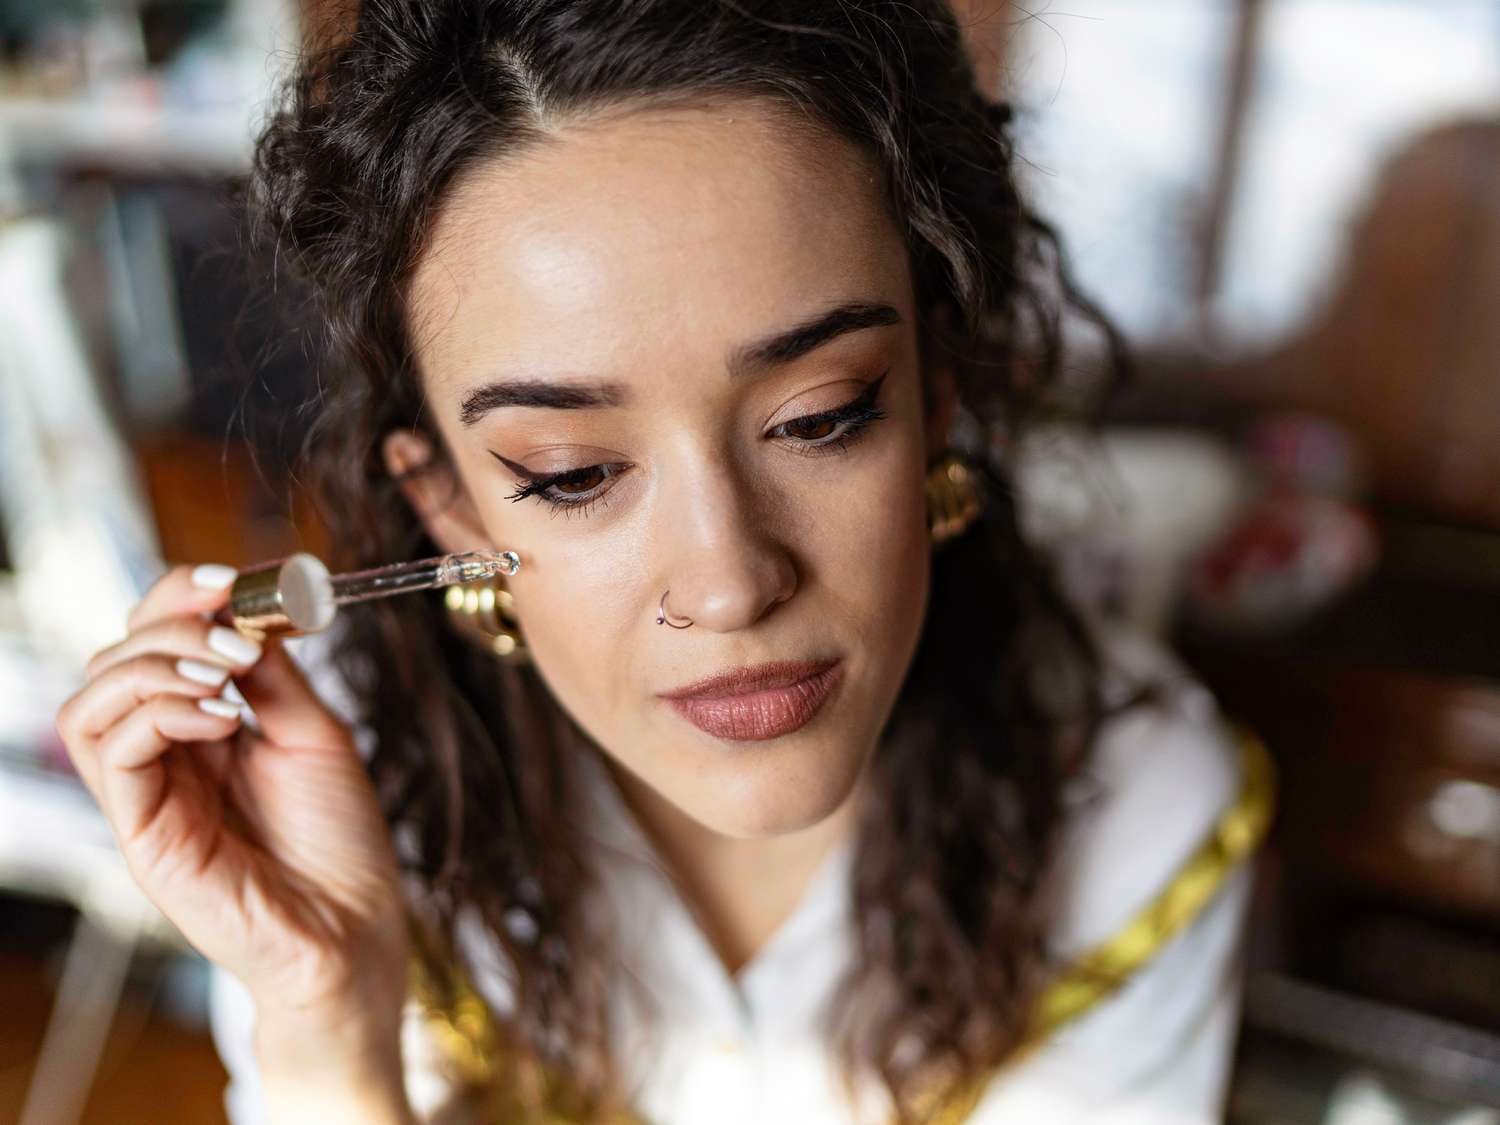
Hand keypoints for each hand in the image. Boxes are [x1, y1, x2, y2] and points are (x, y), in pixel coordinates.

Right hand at [54, 563, 409, 1045]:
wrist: (354, 925)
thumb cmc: (340, 838)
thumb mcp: (313, 731)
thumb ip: (272, 674)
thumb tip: (247, 612)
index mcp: (203, 725)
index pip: (154, 642)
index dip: (178, 599)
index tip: (231, 582)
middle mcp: (165, 754)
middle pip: (113, 659)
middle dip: (169, 623)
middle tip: (237, 636)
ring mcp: (147, 793)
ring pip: (91, 701)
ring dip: (155, 664)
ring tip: (225, 676)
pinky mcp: (142, 832)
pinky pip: (112, 751)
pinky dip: (159, 712)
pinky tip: (220, 718)